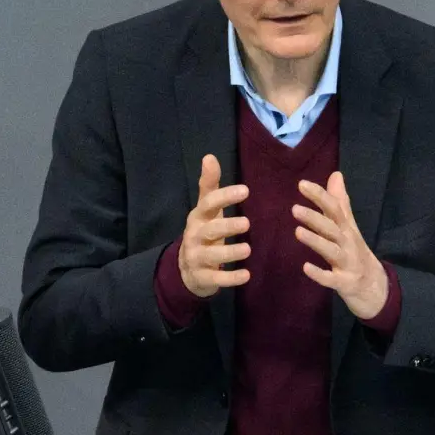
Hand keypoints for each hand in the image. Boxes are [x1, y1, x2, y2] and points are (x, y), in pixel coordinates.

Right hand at [179, 154, 251, 298]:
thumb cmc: (204, 232)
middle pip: (209, 230)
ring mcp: (197, 258)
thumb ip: (209, 185)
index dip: (225, 196)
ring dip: (229, 252)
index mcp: (199, 217)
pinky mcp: (203, 277)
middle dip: (226, 226)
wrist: (186, 268)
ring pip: (211, 255)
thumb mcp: (205, 210)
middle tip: (247, 223)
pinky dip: (230, 278)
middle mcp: (195, 236)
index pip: (208, 204)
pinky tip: (246, 275)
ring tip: (248, 249)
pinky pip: (215, 278)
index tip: (245, 190)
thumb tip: (210, 156)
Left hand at [294, 173, 388, 318]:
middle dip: (315, 218)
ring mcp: (348, 264)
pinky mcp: (345, 283)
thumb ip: (340, 202)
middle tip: (294, 209)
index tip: (302, 184)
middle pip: (332, 228)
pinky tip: (305, 267)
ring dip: (316, 241)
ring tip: (298, 232)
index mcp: (347, 229)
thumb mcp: (350, 227)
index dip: (320, 196)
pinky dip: (320, 274)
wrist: (375, 287)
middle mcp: (348, 243)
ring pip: (331, 251)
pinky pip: (331, 279)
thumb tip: (335, 174)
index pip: (334, 208)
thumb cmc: (356, 253)